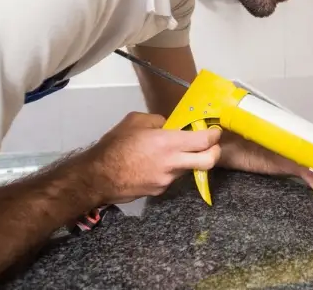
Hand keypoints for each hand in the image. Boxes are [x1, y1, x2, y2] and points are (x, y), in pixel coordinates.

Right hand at [80, 111, 221, 203]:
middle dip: (215, 152)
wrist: (98, 178)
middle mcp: (173, 163)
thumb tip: (169, 126)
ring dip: (188, 160)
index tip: (215, 131)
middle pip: (209, 161)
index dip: (214, 135)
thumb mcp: (136, 121)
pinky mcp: (159, 191)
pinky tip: (155, 164)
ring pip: (189, 169)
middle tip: (211, 145)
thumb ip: (158, 121)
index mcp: (169, 143)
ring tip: (172, 152)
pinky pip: (172, 177)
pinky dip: (170, 169)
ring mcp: (167, 180)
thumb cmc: (115, 145)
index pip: (204, 141)